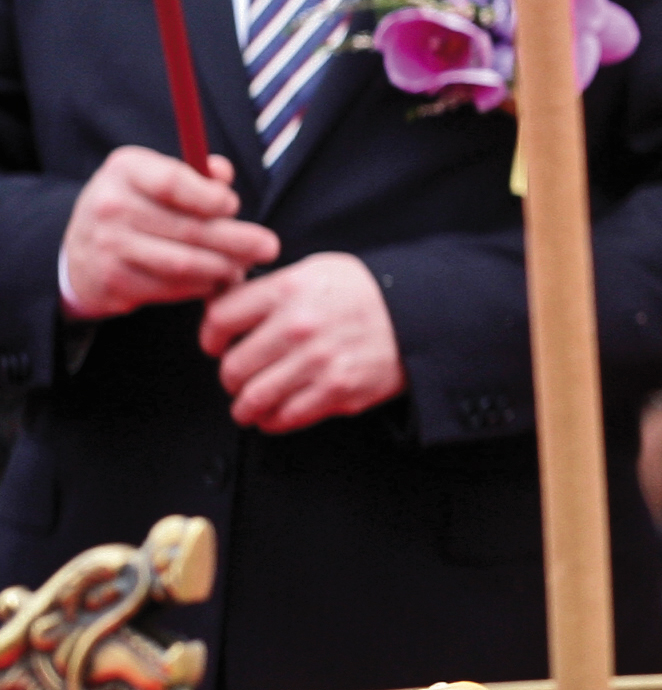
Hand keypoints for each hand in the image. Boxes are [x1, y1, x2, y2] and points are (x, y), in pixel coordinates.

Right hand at [59, 146, 277, 317]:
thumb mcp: (159, 176)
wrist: (81, 249)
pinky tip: (217, 281)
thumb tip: (223, 175)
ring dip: (223, 268)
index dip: (211, 198)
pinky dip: (200, 286)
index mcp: (125, 169)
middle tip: (269, 248)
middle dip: (237, 241)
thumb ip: (197, 173)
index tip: (234, 206)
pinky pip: (169, 287)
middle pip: (187, 228)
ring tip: (244, 266)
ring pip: (183, 263)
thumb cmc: (140, 205)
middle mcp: (109, 206)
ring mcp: (106, 246)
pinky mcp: (111, 281)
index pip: (175, 183)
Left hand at [198, 252, 404, 432]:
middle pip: (231, 366)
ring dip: (246, 404)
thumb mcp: (316, 270)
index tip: (217, 344)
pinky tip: (276, 411)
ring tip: (250, 401)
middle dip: (231, 374)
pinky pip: (284, 418)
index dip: (210, 336)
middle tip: (240, 374)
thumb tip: (220, 298)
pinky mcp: (337, 391)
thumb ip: (269, 286)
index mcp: (290, 290)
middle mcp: (300, 326)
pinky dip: (272, 420)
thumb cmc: (365, 293)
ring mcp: (319, 362)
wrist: (422, 315)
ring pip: (252, 398)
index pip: (219, 319)